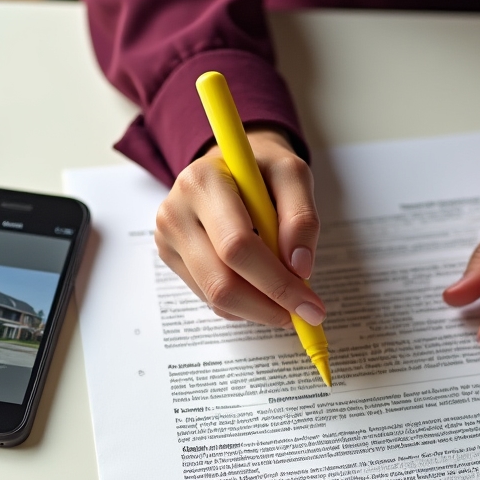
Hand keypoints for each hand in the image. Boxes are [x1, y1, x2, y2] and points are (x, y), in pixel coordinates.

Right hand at [155, 126, 324, 326]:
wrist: (230, 165)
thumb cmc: (262, 171)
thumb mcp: (292, 175)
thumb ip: (301, 217)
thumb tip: (300, 268)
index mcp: (202, 183)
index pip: (237, 247)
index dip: (277, 283)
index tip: (311, 305)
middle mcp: (176, 212)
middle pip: (221, 282)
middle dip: (268, 307)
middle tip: (303, 314)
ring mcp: (169, 239)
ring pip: (214, 298)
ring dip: (258, 310)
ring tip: (286, 300)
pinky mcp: (171, 258)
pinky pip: (209, 298)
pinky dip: (243, 305)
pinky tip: (261, 289)